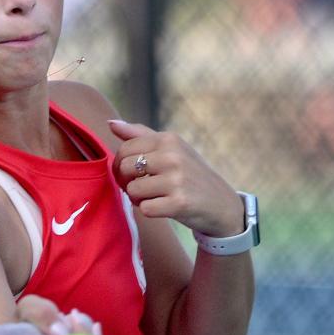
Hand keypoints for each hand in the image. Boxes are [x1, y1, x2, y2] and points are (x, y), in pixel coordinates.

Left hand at [109, 119, 242, 238]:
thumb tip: (110, 123)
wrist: (222, 204)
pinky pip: (144, 209)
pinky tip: (163, 207)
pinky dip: (150, 211)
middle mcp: (173, 156)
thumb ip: (139, 135)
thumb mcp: (171, 148)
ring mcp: (177, 180)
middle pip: (125, 169)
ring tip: (155, 197)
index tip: (132, 174)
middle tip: (143, 187)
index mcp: (169, 139)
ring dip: (138, 198)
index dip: (121, 165)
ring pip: (132, 190)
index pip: (124, 149)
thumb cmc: (190, 174)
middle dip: (127, 182)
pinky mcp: (179, 203)